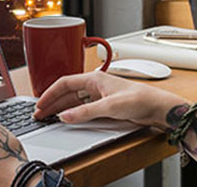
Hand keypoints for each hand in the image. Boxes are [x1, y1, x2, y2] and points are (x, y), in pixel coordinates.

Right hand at [33, 71, 187, 128]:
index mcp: (94, 78)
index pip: (64, 83)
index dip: (50, 93)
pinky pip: (81, 107)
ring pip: (73, 100)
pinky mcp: (104, 104)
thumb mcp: (110, 107)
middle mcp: (95, 84)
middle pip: (67, 92)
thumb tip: (66, 116)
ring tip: (48, 117)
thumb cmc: (139, 99)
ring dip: (60, 108)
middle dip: (52, 102)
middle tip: (40, 114)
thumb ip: (86, 112)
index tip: (40, 104)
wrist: (156, 107)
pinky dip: (71, 112)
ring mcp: (99, 95)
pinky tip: (66, 118)